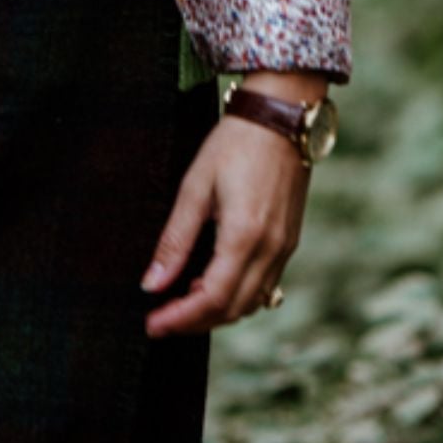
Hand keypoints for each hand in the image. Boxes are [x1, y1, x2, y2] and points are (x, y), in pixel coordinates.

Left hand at [139, 112, 309, 336]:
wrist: (280, 117)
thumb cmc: (234, 144)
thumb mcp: (195, 187)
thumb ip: (175, 241)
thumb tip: (152, 284)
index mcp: (244, 237)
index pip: (211, 300)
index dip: (180, 319)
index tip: (152, 324)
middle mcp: (271, 249)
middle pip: (233, 310)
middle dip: (195, 322)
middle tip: (161, 320)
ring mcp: (285, 247)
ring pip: (252, 302)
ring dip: (217, 311)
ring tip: (182, 301)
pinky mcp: (289, 240)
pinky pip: (265, 284)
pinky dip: (238, 295)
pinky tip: (213, 281)